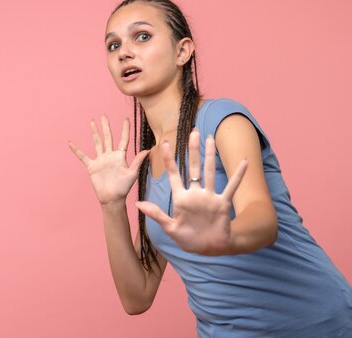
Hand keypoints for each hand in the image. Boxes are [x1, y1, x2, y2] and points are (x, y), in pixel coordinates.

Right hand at [68, 115, 149, 205]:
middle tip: (103, 115)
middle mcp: (110, 156)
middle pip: (107, 137)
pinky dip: (76, 150)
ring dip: (94, 132)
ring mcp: (100, 160)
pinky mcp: (92, 166)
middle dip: (106, 126)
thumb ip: (138, 161)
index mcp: (120, 156)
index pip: (123, 140)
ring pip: (96, 143)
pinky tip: (70, 143)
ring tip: (91, 122)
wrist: (112, 198)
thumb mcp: (132, 173)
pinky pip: (83, 156)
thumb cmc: (124, 188)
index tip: (126, 119)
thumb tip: (148, 150)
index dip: (125, 129)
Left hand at [135, 129, 247, 255]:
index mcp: (181, 198)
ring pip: (210, 172)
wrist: (209, 249)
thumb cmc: (188, 239)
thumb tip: (137, 203)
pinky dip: (238, 175)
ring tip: (210, 139)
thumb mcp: (170, 228)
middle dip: (193, 150)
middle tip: (193, 132)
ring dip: (210, 156)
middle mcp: (195, 194)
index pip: (173, 174)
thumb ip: (156, 214)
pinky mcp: (222, 203)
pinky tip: (244, 161)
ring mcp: (209, 197)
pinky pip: (231, 187)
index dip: (168, 159)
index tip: (163, 143)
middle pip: (193, 167)